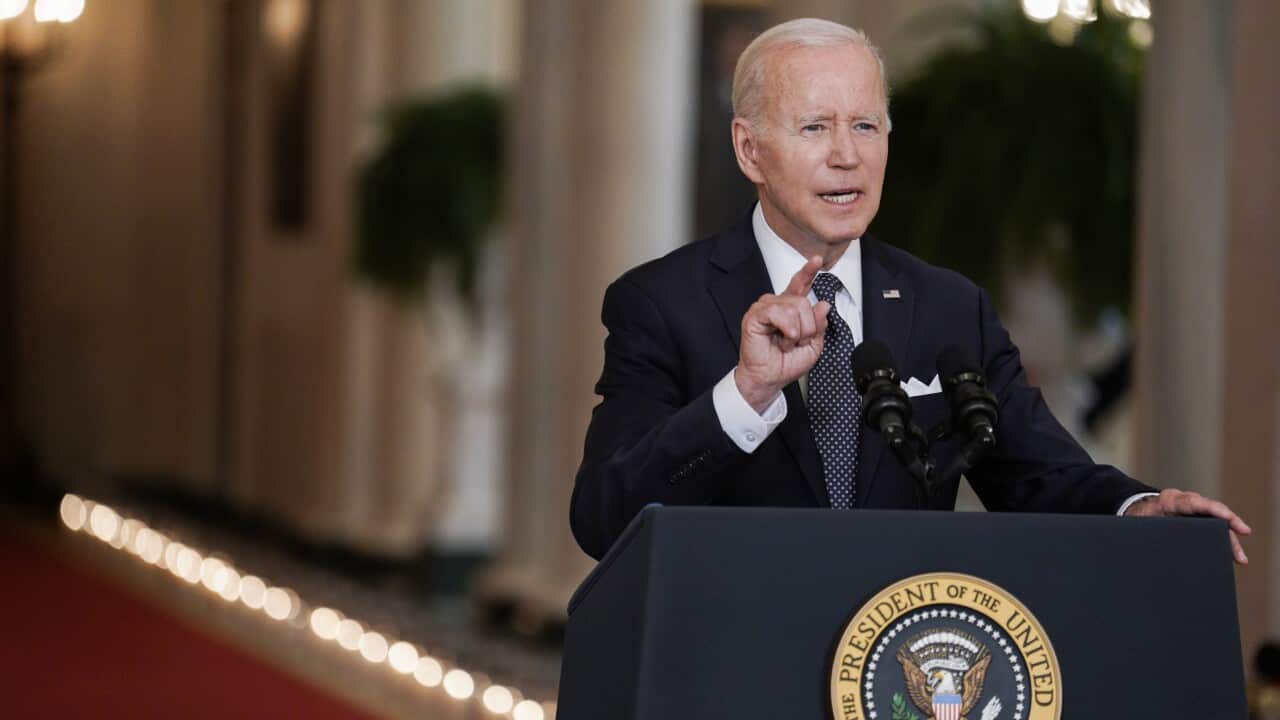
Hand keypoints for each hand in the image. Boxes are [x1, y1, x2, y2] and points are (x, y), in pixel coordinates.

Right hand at [735, 256, 830, 412]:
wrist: (769, 379)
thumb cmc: (785, 364)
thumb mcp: (813, 345)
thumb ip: (819, 324)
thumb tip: (823, 304)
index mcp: (790, 309)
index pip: (800, 285)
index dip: (808, 272)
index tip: (817, 260)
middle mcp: (777, 305)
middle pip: (804, 301)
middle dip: (808, 327)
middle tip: (797, 342)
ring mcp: (765, 308)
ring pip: (794, 306)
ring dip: (797, 331)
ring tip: (786, 343)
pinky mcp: (755, 315)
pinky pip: (778, 312)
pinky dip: (787, 328)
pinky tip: (783, 338)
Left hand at [1124, 488, 1250, 564]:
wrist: (1134, 510)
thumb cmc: (1136, 517)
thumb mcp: (1139, 523)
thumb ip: (1147, 530)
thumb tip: (1154, 549)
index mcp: (1169, 500)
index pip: (1196, 503)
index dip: (1215, 510)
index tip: (1230, 519)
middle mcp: (1184, 501)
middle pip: (1212, 513)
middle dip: (1229, 531)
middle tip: (1240, 553)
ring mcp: (1192, 509)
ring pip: (1215, 521)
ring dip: (1228, 539)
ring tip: (1240, 559)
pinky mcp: (1195, 517)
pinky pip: (1212, 526)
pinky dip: (1221, 539)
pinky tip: (1231, 554)